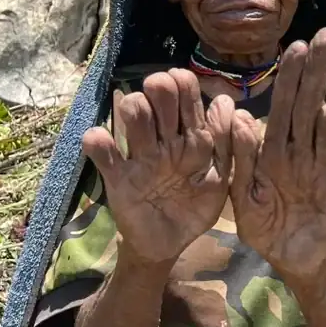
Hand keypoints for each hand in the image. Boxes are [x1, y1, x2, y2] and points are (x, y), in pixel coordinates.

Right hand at [82, 69, 233, 267]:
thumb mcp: (220, 180)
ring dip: (135, 107)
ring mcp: (140, 157)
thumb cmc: (195, 207)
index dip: (184, 82)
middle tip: (159, 89)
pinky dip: (97, 143)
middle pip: (159, 98)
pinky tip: (98, 138)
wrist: (168, 246)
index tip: (181, 80)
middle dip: (160, 87)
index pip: (187, 96)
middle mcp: (165, 140)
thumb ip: (227, 145)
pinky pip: (103, 155)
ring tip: (135, 113)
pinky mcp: (118, 179)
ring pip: (133, 116)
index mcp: (192, 137)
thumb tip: (225, 103)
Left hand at [230, 28, 325, 279]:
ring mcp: (325, 171)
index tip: (296, 46)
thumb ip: (241, 157)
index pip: (284, 105)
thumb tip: (238, 115)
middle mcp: (303, 153)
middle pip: (311, 107)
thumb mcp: (242, 193)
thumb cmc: (264, 223)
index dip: (290, 77)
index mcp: (275, 150)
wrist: (289, 261)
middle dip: (318, 72)